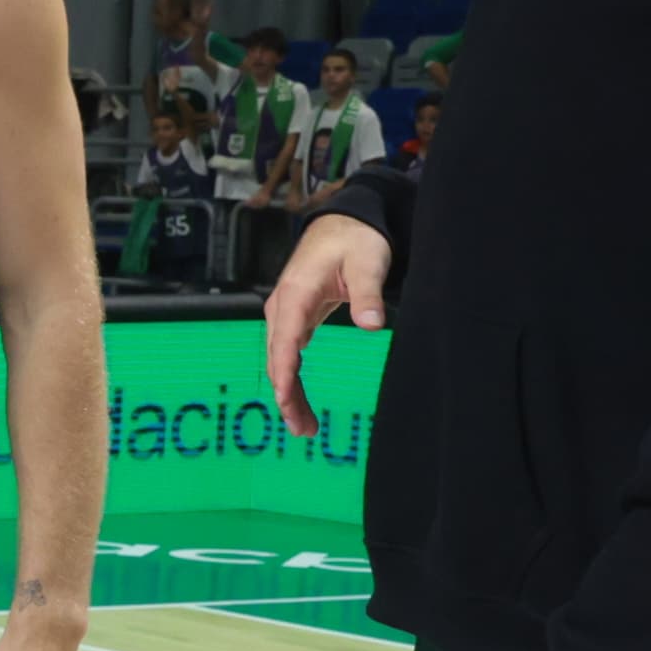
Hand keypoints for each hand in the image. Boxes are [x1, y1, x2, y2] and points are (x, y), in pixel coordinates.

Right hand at [264, 210, 392, 434]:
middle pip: (278, 358)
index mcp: (296, 293)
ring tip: (303, 426)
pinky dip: (291, 377)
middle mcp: (283, 305)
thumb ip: (368, 295)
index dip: (284, 374)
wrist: (344, 220)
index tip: (286, 401)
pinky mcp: (294, 316)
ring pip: (280, 359)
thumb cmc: (355, 239)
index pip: (285, 340)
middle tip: (303, 430)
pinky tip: (298, 399)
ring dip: (288, 392)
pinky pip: (287, 352)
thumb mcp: (367, 263)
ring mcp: (286, 311)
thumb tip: (372, 326)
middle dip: (286, 396)